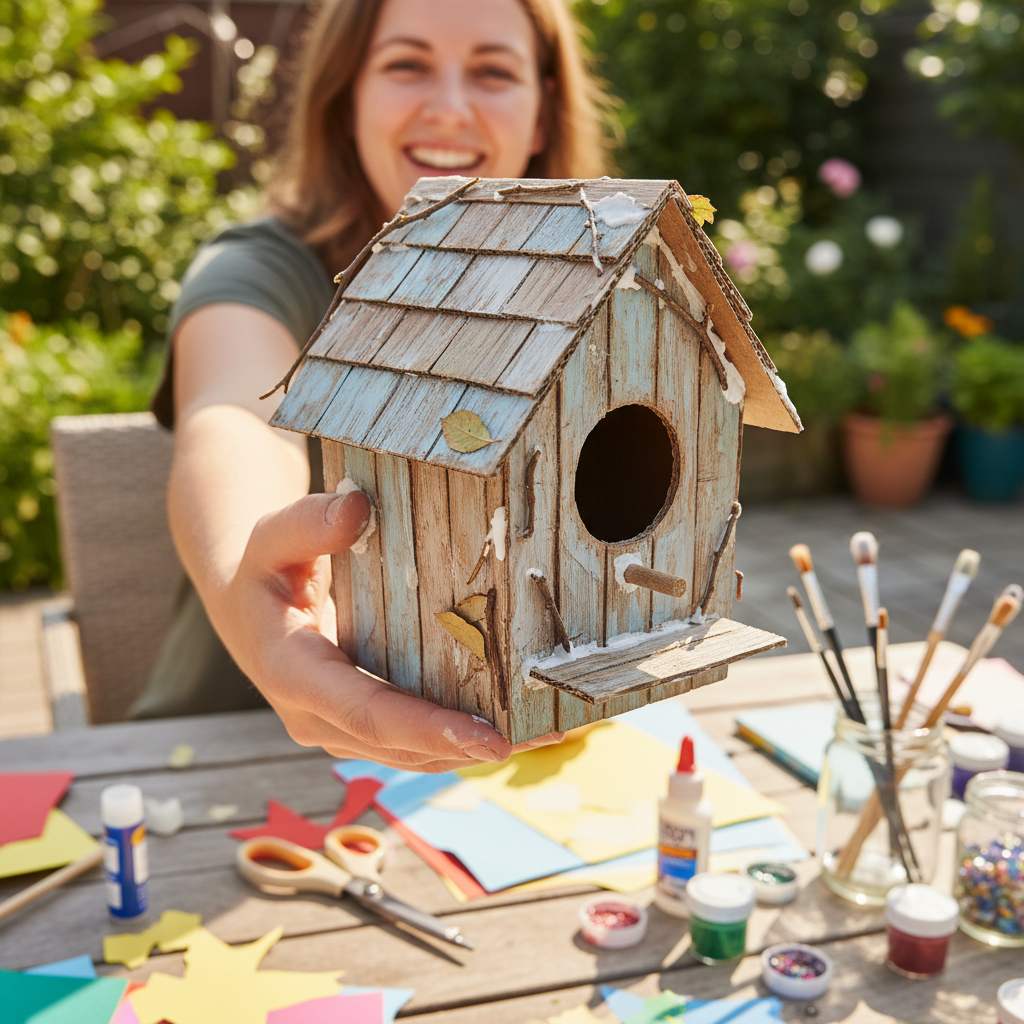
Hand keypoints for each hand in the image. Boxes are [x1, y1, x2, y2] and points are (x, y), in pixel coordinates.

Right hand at [220, 487, 562, 770]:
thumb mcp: (273, 537)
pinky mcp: (361, 730)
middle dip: (469, 746)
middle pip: (401, 745)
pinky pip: (414, 744)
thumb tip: (356, 509)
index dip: (427, 727)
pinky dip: (461, 741)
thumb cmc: (267, 567)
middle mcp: (316, 717)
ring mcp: (339, 731)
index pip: (367, 712)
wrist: (249, 606)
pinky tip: (515, 730)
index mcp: (294, 674)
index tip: (486, 737)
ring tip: (543, 735)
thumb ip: (307, 523)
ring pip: (413, 755)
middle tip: (539, 738)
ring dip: (475, 750)